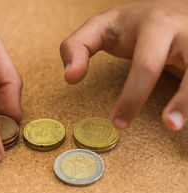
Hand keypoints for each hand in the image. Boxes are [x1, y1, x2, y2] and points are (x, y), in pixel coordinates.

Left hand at [60, 0, 187, 130]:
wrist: (169, 6)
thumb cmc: (129, 24)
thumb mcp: (98, 28)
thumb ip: (76, 48)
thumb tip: (70, 78)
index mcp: (154, 25)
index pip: (146, 65)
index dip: (133, 97)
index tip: (118, 123)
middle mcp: (184, 30)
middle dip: (182, 100)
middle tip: (168, 125)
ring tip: (181, 124)